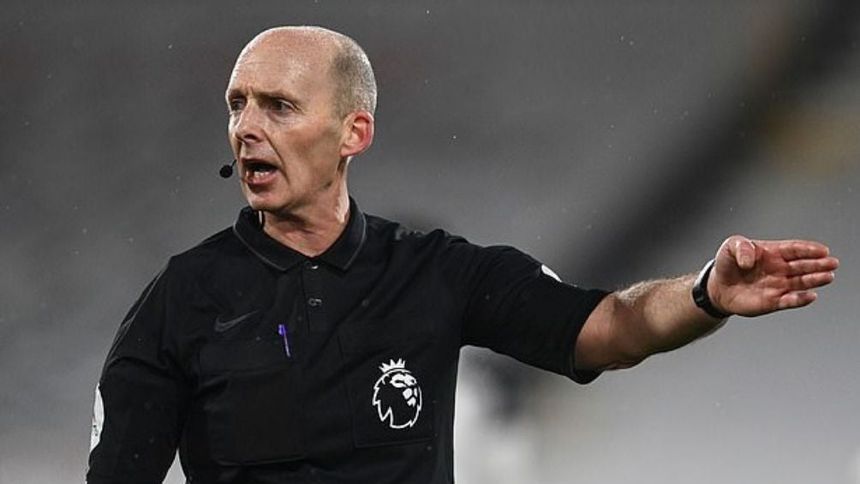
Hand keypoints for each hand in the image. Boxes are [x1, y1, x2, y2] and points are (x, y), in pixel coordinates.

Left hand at [708, 235, 838, 316]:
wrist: (718, 287)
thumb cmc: (727, 264)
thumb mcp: (730, 247)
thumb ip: (740, 247)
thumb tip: (749, 261)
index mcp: (772, 253)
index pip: (794, 249)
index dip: (808, 249)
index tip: (822, 250)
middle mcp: (779, 269)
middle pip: (803, 266)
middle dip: (818, 264)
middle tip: (832, 263)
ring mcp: (778, 285)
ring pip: (801, 283)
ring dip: (815, 280)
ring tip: (827, 277)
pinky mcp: (773, 301)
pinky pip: (790, 300)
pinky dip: (801, 299)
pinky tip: (811, 296)